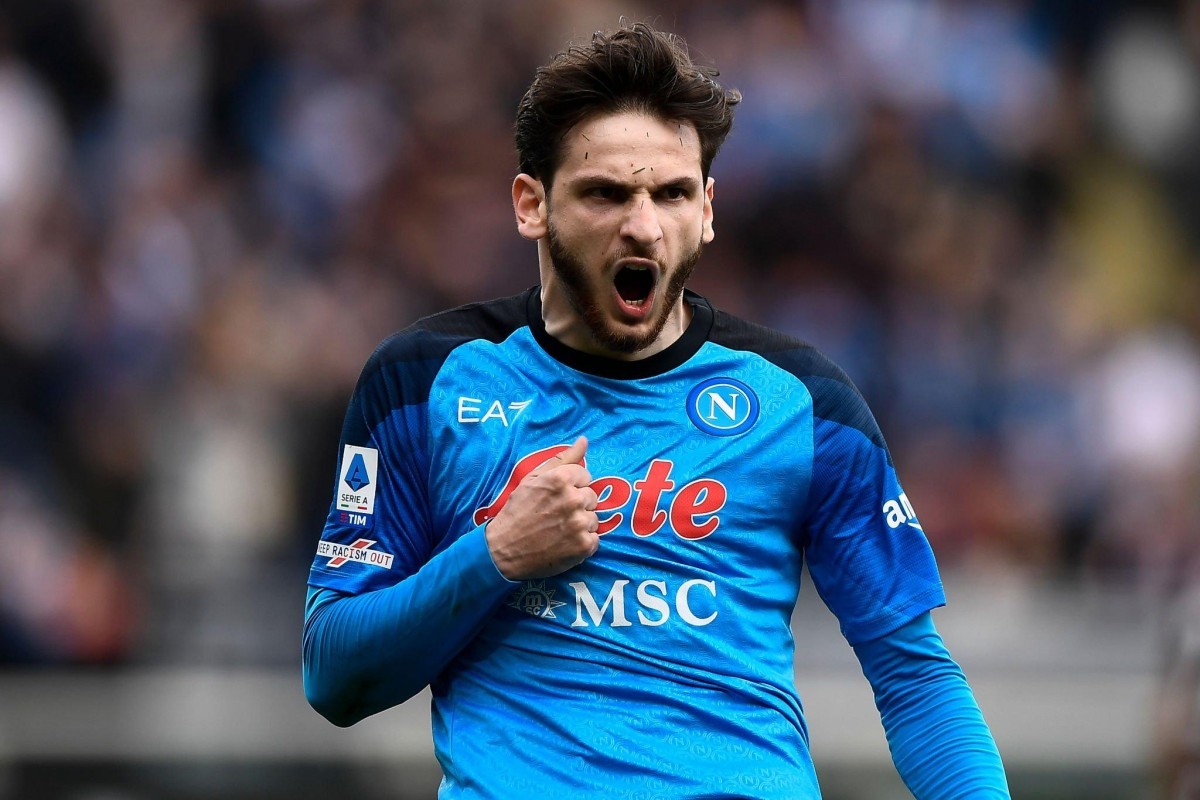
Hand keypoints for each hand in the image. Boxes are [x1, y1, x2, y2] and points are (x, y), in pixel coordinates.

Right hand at [485, 436, 599, 580]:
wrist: (504, 549)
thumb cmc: (517, 511)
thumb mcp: (533, 478)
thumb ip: (563, 458)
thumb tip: (585, 440)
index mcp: (561, 479)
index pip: (585, 476)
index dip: (571, 486)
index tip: (556, 497)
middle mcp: (573, 499)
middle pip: (591, 496)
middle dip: (577, 504)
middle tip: (556, 514)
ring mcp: (580, 524)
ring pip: (594, 519)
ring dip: (581, 524)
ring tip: (559, 529)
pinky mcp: (584, 546)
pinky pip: (594, 539)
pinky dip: (582, 543)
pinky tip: (564, 543)